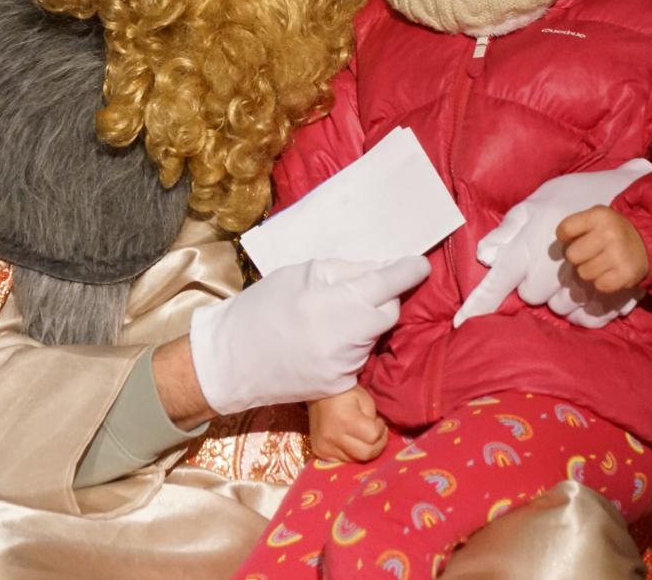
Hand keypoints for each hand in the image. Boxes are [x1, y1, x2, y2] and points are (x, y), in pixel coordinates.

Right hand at [188, 256, 429, 415]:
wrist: (230, 360)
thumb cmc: (261, 307)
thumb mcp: (299, 274)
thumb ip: (344, 271)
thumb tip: (381, 269)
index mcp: (334, 302)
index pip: (387, 283)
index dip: (408, 271)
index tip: (420, 264)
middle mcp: (346, 338)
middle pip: (388, 311)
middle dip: (382, 298)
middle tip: (355, 291)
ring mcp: (345, 366)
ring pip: (373, 335)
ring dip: (362, 323)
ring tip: (326, 318)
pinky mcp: (341, 386)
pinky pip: (359, 358)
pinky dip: (350, 347)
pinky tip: (322, 343)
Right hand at [310, 386, 387, 462]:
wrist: (319, 392)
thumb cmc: (345, 393)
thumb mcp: (366, 400)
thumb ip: (373, 422)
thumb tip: (377, 438)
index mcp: (346, 421)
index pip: (373, 437)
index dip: (381, 430)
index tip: (379, 421)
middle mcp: (333, 437)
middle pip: (366, 455)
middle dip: (377, 445)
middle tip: (376, 433)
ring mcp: (324, 447)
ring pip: (355, 461)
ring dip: (364, 450)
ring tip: (363, 436)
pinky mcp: (319, 452)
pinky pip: (342, 461)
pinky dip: (351, 454)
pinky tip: (351, 443)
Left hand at [455, 160, 651, 328]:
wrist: (638, 202)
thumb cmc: (583, 197)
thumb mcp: (541, 200)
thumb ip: (511, 227)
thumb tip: (485, 256)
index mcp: (537, 241)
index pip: (501, 279)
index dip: (480, 302)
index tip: (461, 324)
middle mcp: (559, 267)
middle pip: (531, 296)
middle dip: (536, 281)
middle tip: (553, 258)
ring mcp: (588, 282)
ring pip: (559, 309)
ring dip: (563, 295)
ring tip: (576, 268)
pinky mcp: (614, 295)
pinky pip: (587, 318)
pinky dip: (586, 307)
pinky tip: (590, 287)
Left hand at [558, 208, 649, 293]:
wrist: (648, 243)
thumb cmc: (613, 231)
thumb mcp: (597, 218)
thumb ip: (577, 226)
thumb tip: (558, 246)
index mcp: (599, 216)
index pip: (564, 230)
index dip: (565, 237)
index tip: (573, 238)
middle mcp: (609, 234)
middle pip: (571, 255)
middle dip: (578, 257)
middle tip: (590, 254)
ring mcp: (618, 255)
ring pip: (583, 273)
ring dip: (590, 271)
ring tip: (601, 263)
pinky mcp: (626, 275)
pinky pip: (599, 286)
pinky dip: (602, 283)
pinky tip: (610, 273)